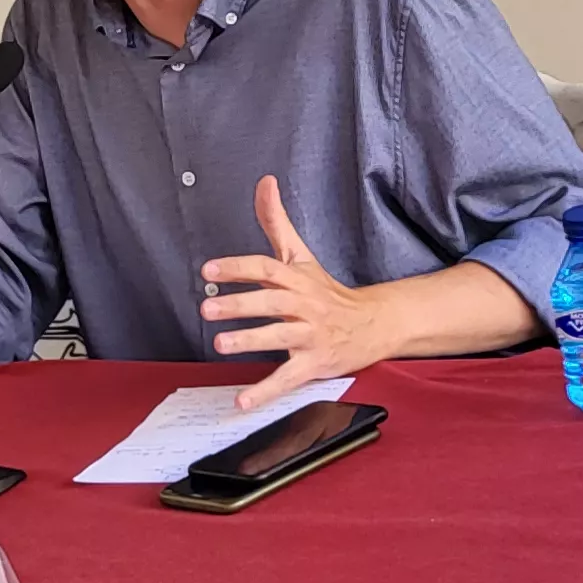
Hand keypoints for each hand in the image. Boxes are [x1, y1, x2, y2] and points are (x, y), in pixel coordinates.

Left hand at [201, 175, 398, 408]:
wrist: (375, 324)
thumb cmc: (327, 291)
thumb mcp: (302, 256)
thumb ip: (277, 222)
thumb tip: (264, 182)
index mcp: (297, 279)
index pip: (266, 267)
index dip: (238, 268)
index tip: (209, 270)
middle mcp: (304, 305)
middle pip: (272, 302)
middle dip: (240, 304)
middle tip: (207, 307)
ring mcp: (310, 336)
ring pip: (281, 337)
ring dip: (250, 341)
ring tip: (221, 344)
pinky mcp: (315, 364)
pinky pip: (289, 378)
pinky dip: (266, 391)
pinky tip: (242, 400)